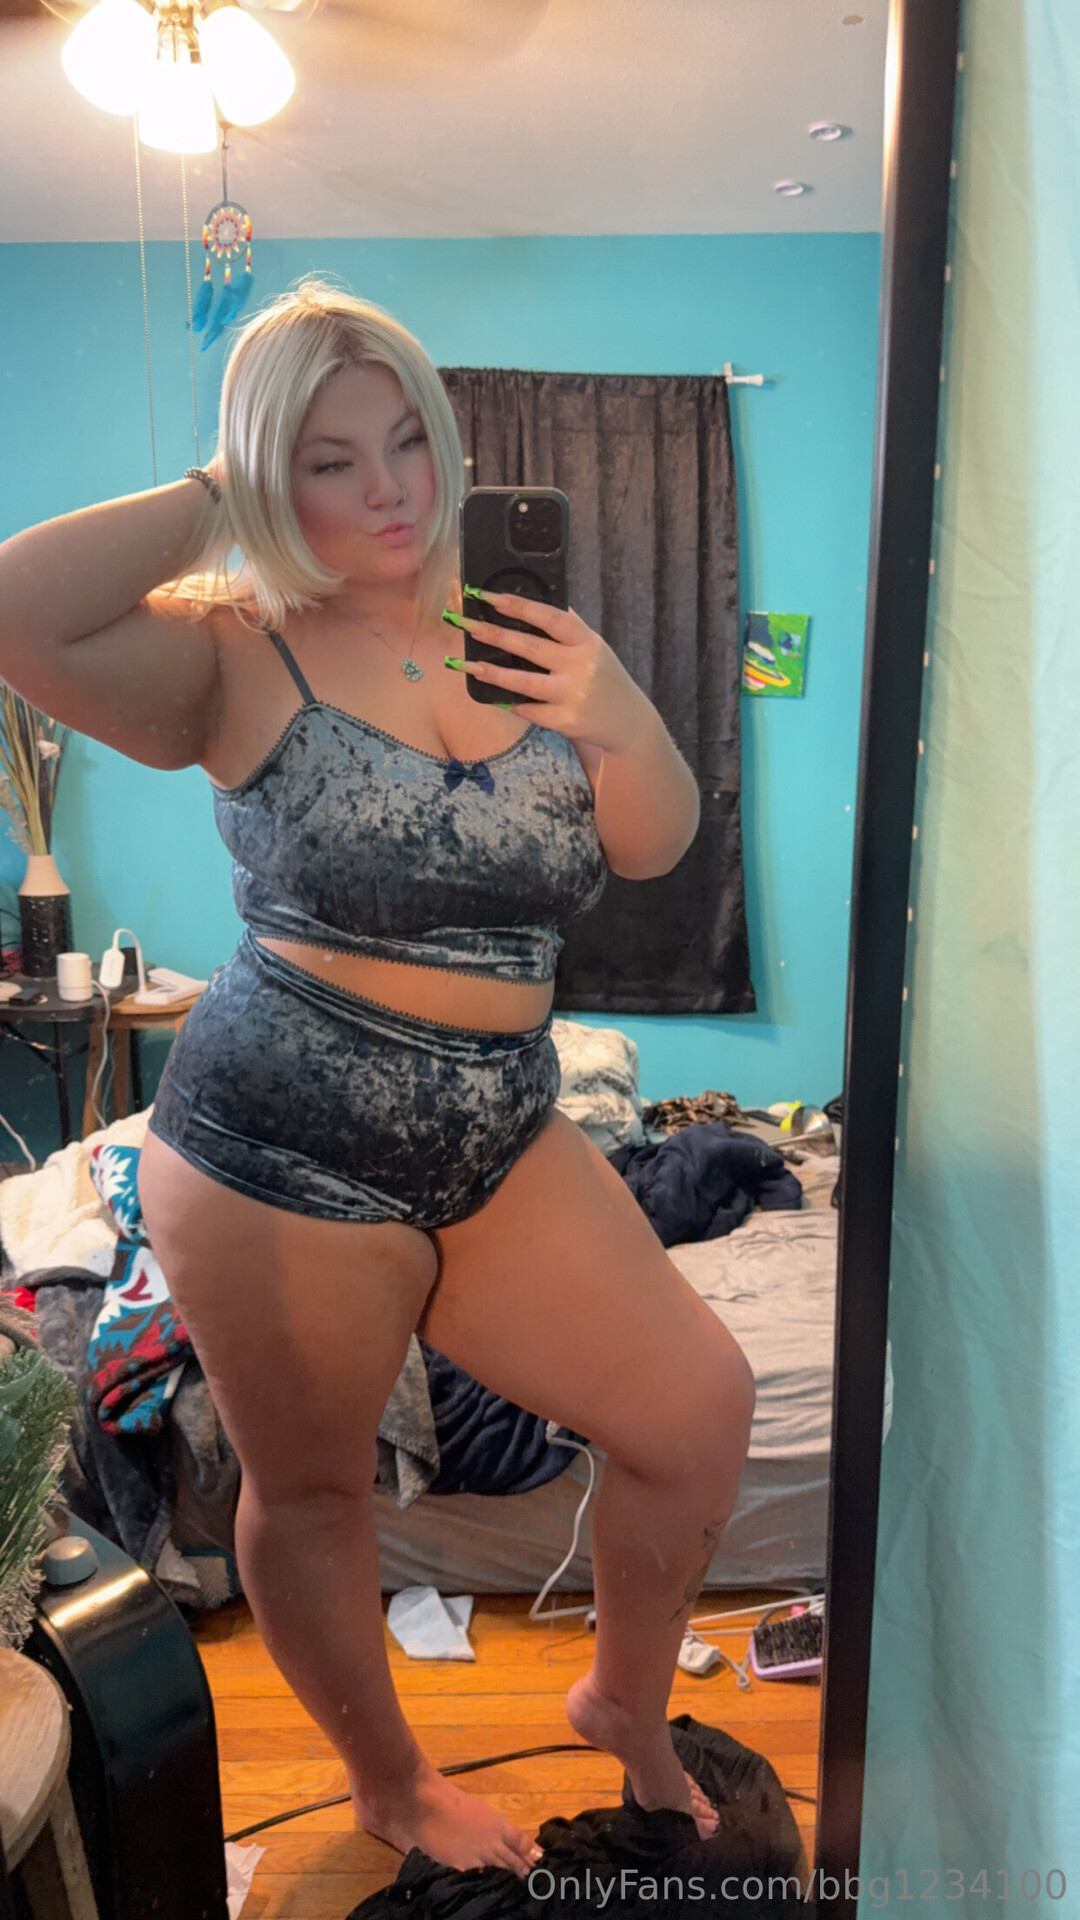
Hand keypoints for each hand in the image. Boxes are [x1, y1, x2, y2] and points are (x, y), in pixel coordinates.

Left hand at [445, 590, 651, 753]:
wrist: (629, 721)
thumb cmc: (604, 678)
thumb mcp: (594, 648)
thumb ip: (567, 630)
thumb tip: (529, 603)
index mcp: (587, 642)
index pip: (550, 618)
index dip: (519, 606)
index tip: (490, 597)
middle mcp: (580, 667)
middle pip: (530, 647)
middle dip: (493, 634)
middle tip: (464, 624)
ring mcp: (572, 695)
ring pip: (523, 682)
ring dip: (491, 672)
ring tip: (464, 663)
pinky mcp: (564, 721)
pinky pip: (528, 710)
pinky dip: (510, 702)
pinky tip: (494, 696)